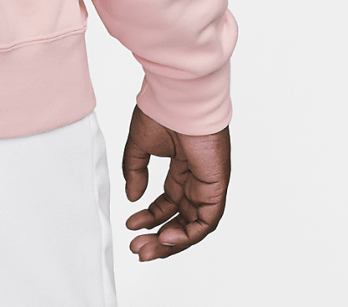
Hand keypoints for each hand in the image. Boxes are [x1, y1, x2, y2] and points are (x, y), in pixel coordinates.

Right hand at [121, 105, 229, 260]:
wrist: (178, 98)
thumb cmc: (162, 111)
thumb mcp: (140, 145)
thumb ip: (136, 171)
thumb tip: (133, 198)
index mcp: (181, 168)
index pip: (168, 203)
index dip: (150, 217)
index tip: (131, 225)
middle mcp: (196, 179)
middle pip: (181, 219)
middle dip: (158, 237)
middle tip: (138, 249)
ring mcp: (207, 184)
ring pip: (193, 226)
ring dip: (171, 242)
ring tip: (146, 248)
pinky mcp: (216, 187)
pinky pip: (206, 220)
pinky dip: (188, 234)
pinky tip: (166, 237)